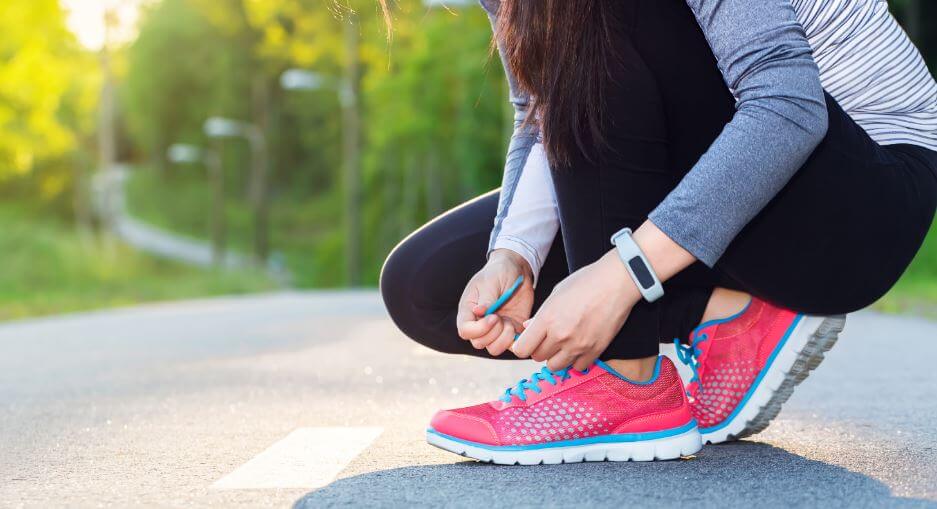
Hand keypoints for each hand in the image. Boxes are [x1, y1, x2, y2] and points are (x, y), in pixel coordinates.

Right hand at [456, 249, 534, 355]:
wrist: (516, 270)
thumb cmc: (498, 272)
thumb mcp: (491, 281)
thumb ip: (486, 298)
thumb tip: (478, 312)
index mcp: (469, 310)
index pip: (465, 330)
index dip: (478, 330)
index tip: (494, 317)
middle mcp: (479, 323)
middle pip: (479, 343)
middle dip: (493, 334)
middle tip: (502, 318)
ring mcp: (495, 329)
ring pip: (493, 348)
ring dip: (504, 339)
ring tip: (510, 324)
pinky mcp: (511, 331)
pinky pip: (511, 345)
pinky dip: (516, 340)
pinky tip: (520, 325)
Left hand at [513, 250, 641, 370]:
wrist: (616, 282)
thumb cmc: (586, 282)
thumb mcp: (557, 293)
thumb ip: (541, 314)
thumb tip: (528, 328)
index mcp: (547, 319)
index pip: (522, 349)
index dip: (522, 346)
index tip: (528, 341)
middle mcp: (560, 335)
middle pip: (537, 357)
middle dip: (540, 349)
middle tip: (548, 338)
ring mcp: (578, 345)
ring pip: (555, 366)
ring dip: (556, 357)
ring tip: (564, 343)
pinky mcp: (595, 350)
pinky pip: (578, 366)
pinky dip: (576, 360)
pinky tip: (579, 346)